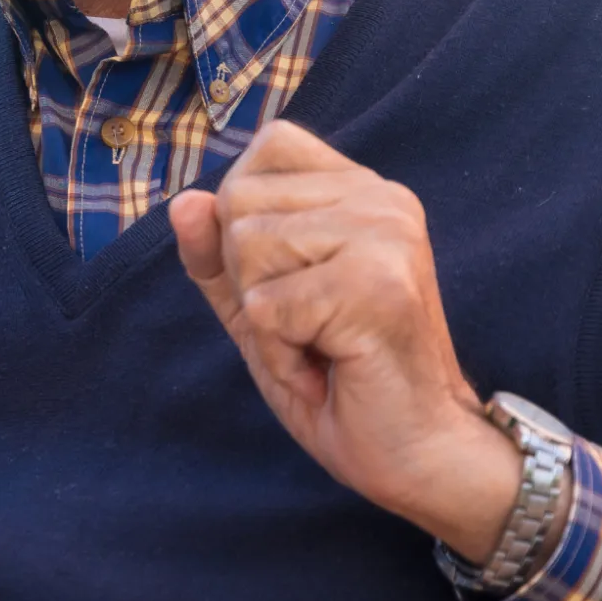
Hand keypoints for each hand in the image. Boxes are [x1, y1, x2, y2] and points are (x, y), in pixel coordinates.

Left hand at [170, 121, 520, 561]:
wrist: (418, 454)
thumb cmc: (342, 381)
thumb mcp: (260, 308)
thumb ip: (218, 255)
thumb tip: (183, 202)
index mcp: (364, 189)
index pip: (269, 146)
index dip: (247, 217)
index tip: (294, 280)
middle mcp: (383, 198)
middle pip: (240, 199)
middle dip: (248, 278)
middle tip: (308, 324)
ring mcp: (385, 236)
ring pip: (246, 246)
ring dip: (264, 320)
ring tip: (319, 346)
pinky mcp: (374, 285)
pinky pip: (264, 307)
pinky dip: (279, 355)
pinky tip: (327, 369)